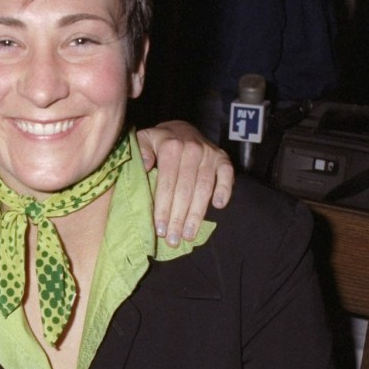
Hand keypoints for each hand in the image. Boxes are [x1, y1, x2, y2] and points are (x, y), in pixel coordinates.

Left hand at [137, 120, 234, 246]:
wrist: (180, 129)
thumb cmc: (158, 142)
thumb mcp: (143, 140)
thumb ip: (141, 150)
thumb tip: (146, 165)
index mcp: (171, 147)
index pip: (167, 183)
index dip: (163, 208)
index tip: (160, 229)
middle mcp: (192, 149)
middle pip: (185, 190)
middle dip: (179, 218)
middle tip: (174, 240)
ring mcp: (209, 154)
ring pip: (204, 188)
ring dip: (197, 214)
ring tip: (189, 234)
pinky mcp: (222, 157)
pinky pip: (227, 175)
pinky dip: (225, 190)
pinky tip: (218, 206)